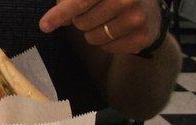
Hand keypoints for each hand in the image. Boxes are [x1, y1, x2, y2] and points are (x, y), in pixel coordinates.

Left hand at [39, 0, 161, 53]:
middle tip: (94, 12)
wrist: (150, 8)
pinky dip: (106, 43)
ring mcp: (138, 18)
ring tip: (107, 21)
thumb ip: (69, 0)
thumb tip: (49, 21)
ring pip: (93, 38)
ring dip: (93, 33)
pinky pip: (107, 49)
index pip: (80, 0)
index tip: (44, 25)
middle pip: (82, 22)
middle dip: (81, 20)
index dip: (61, 13)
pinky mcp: (142, 37)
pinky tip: (117, 31)